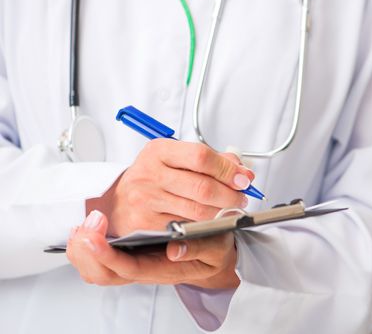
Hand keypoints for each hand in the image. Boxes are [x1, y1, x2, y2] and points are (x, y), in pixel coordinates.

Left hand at [67, 211, 239, 288]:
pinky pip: (99, 258)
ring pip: (96, 269)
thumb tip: (174, 249)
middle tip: (86, 226)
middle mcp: (144, 269)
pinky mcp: (130, 253)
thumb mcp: (216, 248)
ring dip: (83, 249)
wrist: (214, 253)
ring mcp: (134, 262)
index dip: (107, 256)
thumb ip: (198, 249)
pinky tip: (88, 227)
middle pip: (103, 274)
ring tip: (84, 225)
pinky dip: (87, 245)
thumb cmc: (214, 249)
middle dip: (87, 253)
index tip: (94, 238)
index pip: (129, 268)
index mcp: (163, 269)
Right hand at [88, 139, 253, 235]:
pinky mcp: (146, 225)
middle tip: (241, 198)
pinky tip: (210, 221)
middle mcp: (150, 174)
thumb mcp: (175, 159)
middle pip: (202, 187)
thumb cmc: (152, 177)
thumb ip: (210, 160)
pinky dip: (205, 226)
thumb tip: (243, 171)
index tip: (243, 179)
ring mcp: (146, 201)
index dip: (227, 169)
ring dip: (222, 213)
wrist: (119, 201)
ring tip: (229, 209)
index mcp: (159, 151)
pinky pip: (186, 228)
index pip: (201, 156)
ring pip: (198, 211)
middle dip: (230, 195)